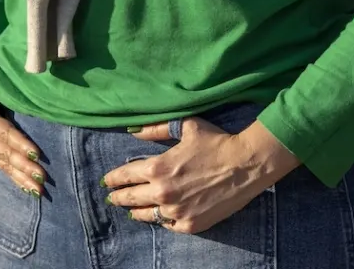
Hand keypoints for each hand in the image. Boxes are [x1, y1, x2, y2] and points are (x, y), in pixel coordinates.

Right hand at [0, 66, 47, 194]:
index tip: (37, 153)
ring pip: (3, 162)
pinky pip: (1, 165)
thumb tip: (41, 82)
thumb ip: (14, 84)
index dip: (20, 142)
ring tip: (39, 190)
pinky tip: (28, 188)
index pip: (3, 131)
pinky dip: (15, 177)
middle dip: (24, 165)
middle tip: (43, 177)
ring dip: (21, 177)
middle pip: (4, 151)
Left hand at [103, 118, 300, 233]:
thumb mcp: (186, 127)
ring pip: (145, 215)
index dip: (114, 178)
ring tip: (130, 210)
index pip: (125, 176)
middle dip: (118, 196)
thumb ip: (156, 129)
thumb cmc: (216, 142)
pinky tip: (158, 217)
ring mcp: (175, 212)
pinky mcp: (190, 225)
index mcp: (157, 168)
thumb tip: (133, 131)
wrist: (246, 165)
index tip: (107, 181)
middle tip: (111, 197)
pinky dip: (161, 220)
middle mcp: (162, 193)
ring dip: (135, 211)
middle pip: (130, 198)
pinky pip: (167, 225)